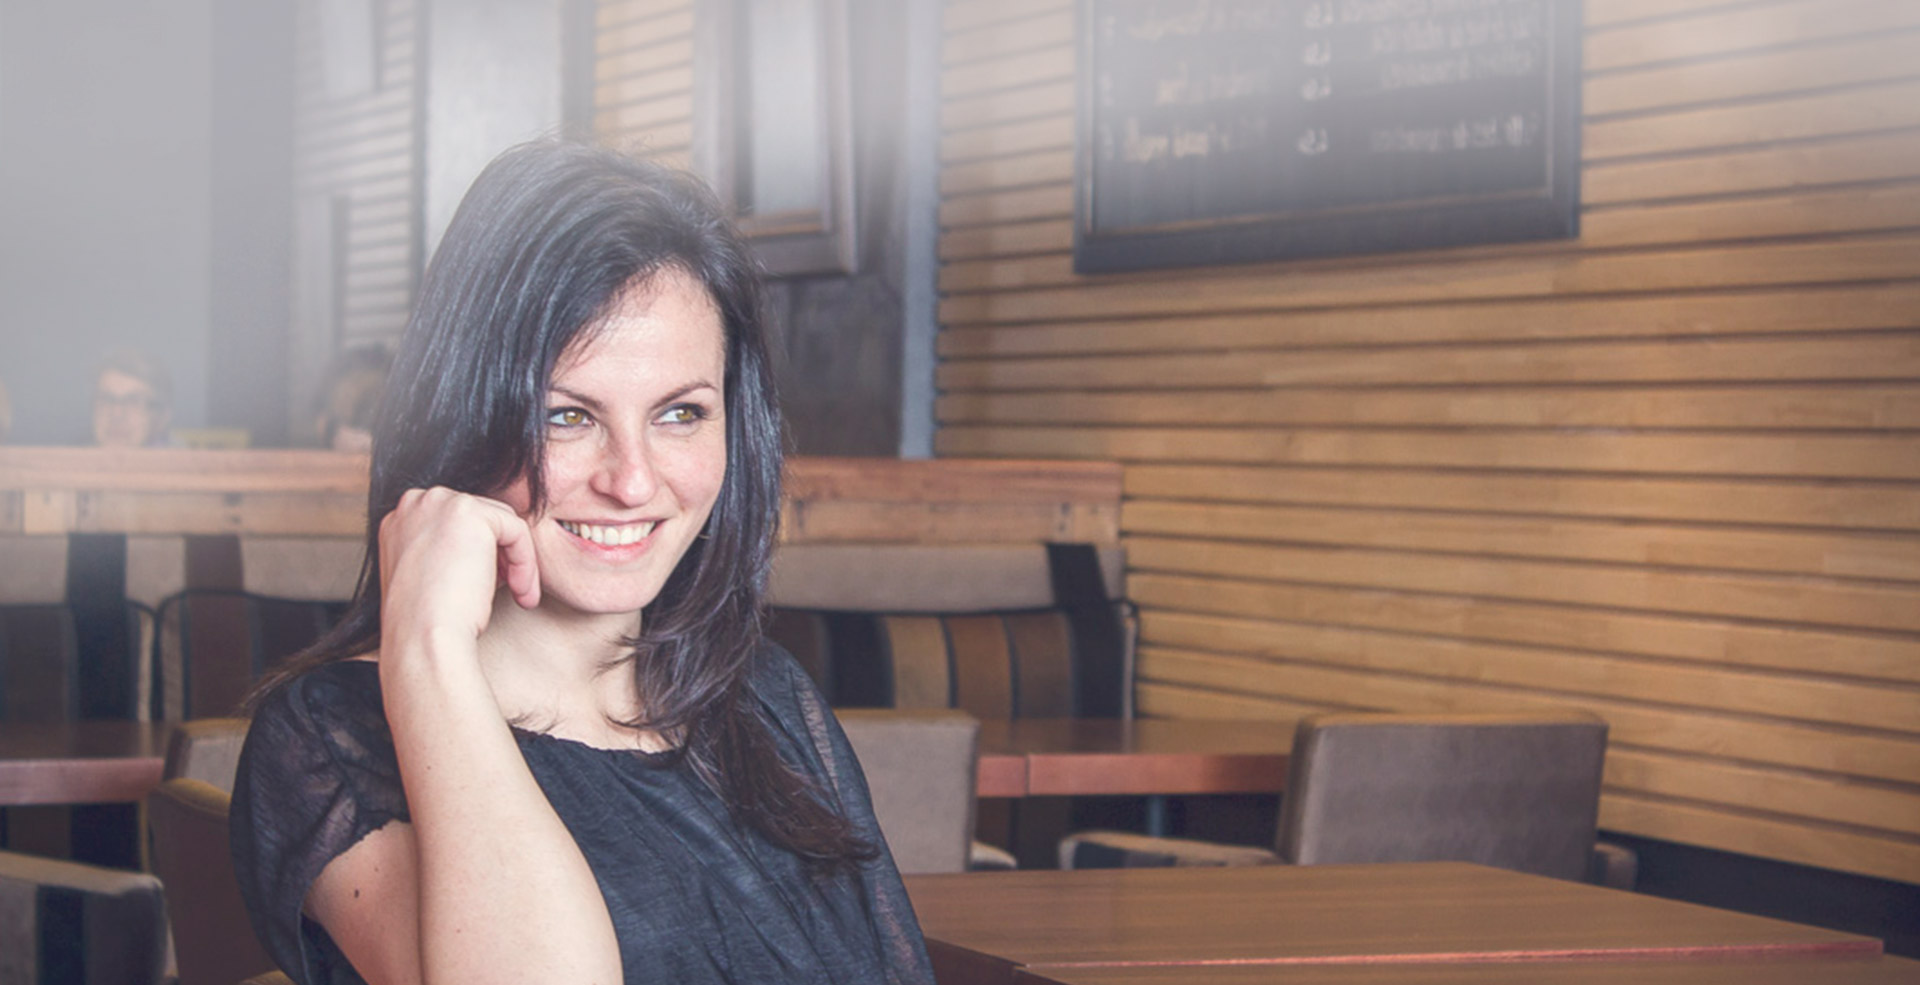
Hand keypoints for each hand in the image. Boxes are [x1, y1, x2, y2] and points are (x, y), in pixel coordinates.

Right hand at [378, 487, 540, 649]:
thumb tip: (488, 550)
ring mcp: (439, 503)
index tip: (490, 584)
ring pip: (501, 524)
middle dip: (499, 554)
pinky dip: (525, 562)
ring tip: (518, 594)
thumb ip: (447, 554)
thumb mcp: (430, 579)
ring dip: (516, 560)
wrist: (423, 637)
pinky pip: (516, 529)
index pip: (455, 526)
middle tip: (511, 589)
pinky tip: (521, 591)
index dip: (479, 554)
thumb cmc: (426, 623)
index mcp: (399, 521)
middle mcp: (415, 504)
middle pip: (480, 519)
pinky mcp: (469, 511)